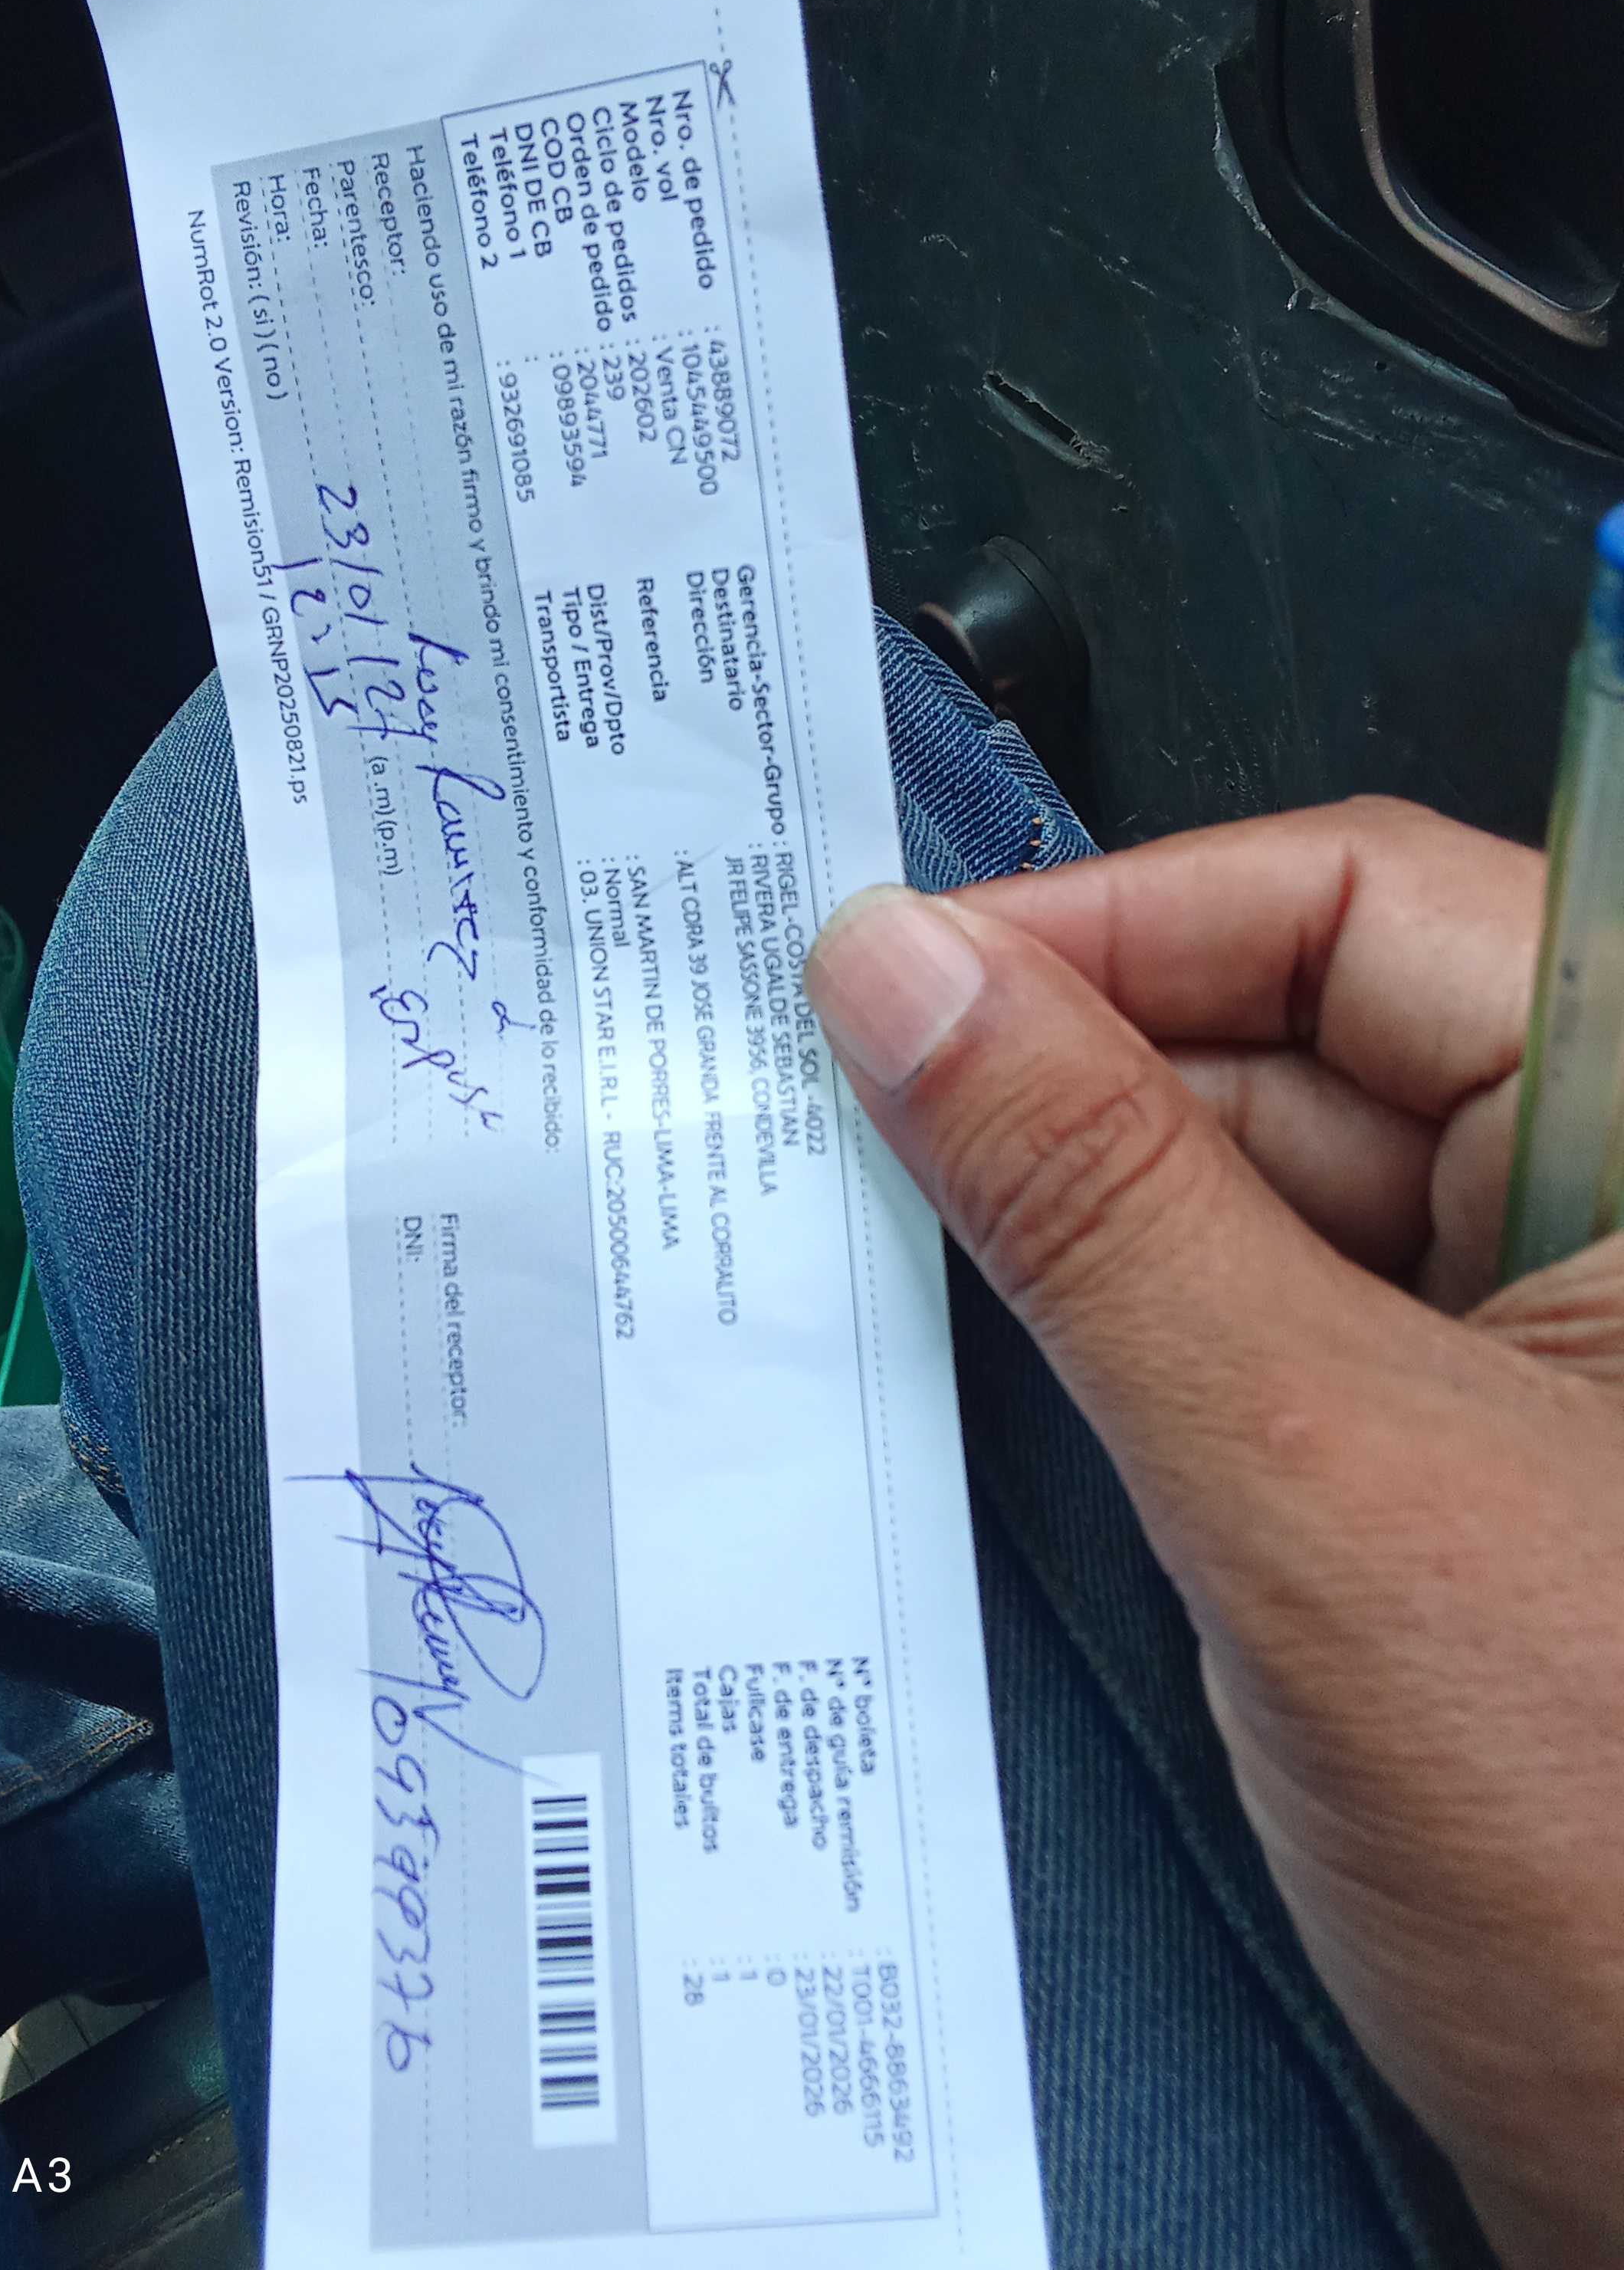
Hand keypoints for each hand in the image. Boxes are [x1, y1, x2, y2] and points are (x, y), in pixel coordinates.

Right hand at [803, 798, 1623, 2269]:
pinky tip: (993, 1358)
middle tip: (833, 1118)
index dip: (1110, 922)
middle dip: (1066, 1079)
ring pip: (1270, 1190)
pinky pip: (1271, 1329)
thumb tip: (900, 973)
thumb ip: (1098, 1205)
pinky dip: (1130, 1336)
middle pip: (1302, 1037)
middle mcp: (1623, 1201)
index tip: (887, 979)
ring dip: (1078, 1216)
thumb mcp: (1319, 1481)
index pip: (1357, 898)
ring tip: (872, 1239)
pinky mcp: (1473, 1466)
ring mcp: (1552, 1343)